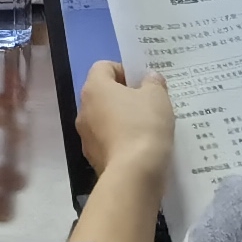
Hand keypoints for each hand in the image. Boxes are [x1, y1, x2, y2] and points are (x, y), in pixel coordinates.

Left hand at [75, 62, 175, 182]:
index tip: (143, 84)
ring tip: (147, 128)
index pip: (103, 67)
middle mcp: (83, 110)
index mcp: (94, 89)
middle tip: (148, 104)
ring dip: (122, 120)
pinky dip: (121, 141)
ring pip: (105, 119)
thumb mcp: (157, 97)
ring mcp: (86, 137)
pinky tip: (141, 148)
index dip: (124, 70)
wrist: (134, 175)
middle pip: (103, 94)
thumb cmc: (144, 126)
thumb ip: (153, 82)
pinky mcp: (93, 158)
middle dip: (125, 97)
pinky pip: (108, 141)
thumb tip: (149, 79)